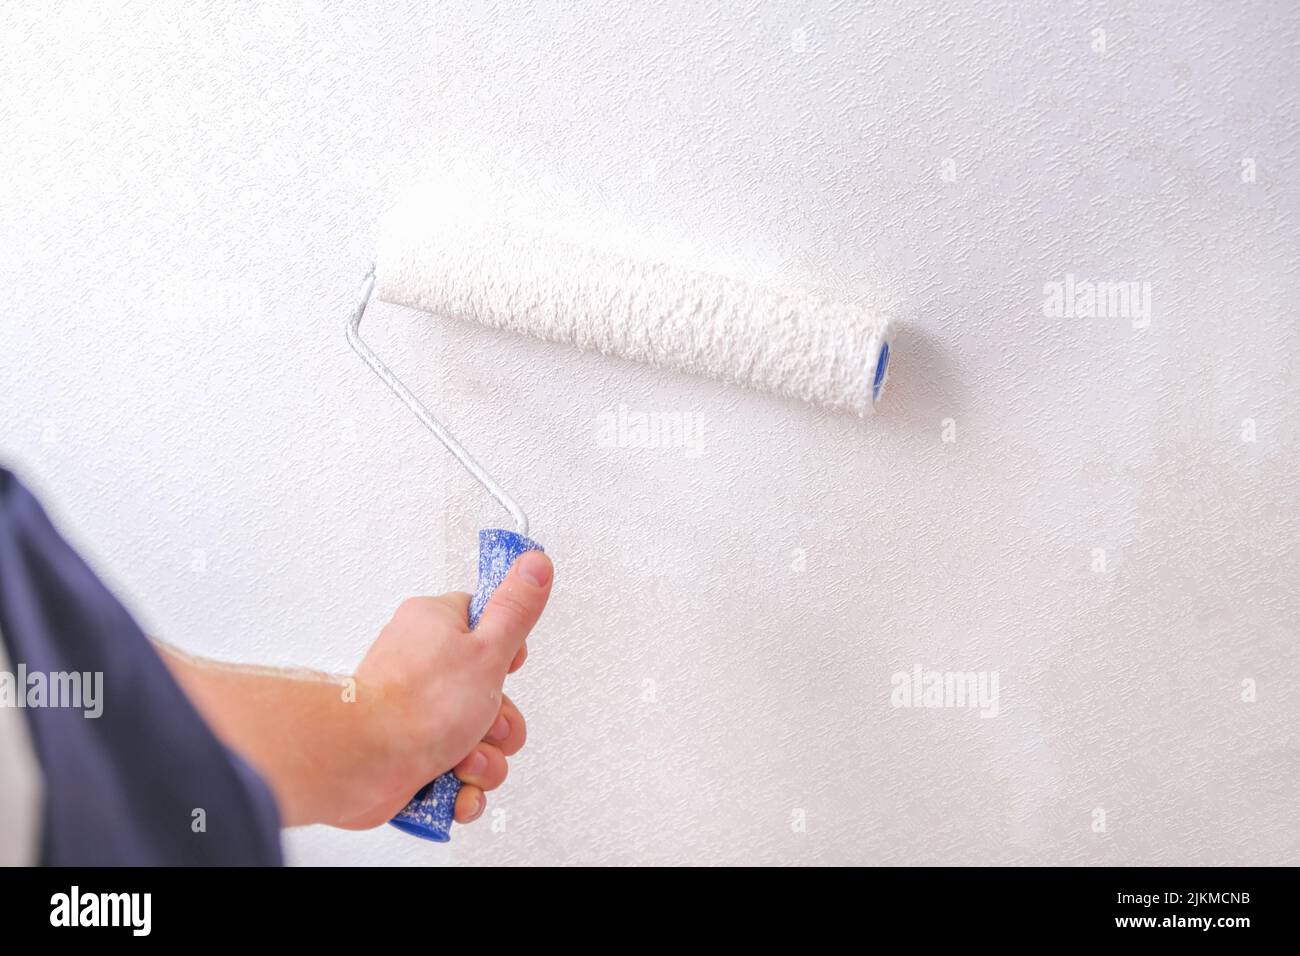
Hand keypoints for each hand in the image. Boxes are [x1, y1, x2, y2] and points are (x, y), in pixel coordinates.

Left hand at [341, 550, 552, 829]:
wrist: (360, 765)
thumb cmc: (414, 705)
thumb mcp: (486, 649)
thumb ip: (515, 608)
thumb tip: (534, 563)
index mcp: (436, 625)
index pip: (487, 625)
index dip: (506, 653)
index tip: (505, 667)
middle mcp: (423, 665)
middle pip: (492, 693)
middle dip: (499, 724)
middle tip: (483, 725)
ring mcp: (416, 712)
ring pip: (479, 738)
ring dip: (483, 760)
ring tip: (461, 761)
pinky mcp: (410, 753)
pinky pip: (455, 771)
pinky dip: (460, 787)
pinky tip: (452, 787)